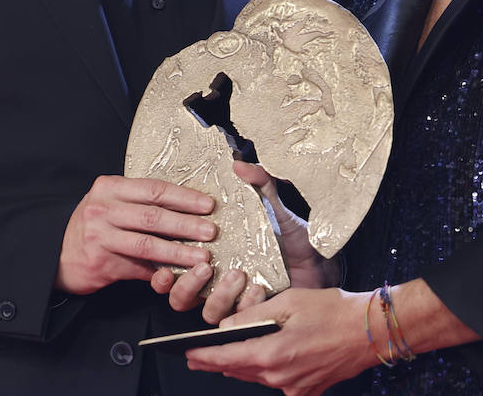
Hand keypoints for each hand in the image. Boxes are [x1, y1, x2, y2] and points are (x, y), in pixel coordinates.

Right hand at [55, 175, 215, 295]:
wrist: (56, 253)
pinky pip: (137, 268)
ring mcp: (100, 236)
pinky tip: (178, 274)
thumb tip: (188, 211)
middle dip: (186, 224)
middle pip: (153, 216)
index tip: (208, 205)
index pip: (154, 189)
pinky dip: (160, 272)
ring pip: (147, 244)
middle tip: (210, 231)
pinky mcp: (100, 262)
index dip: (184, 198)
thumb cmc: (93, 225)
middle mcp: (103, 209)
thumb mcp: (111, 204)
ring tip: (201, 256)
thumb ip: (140, 204)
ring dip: (178, 252)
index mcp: (110, 188)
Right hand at [151, 161, 334, 324]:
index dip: (162, 270)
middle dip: (186, 286)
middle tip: (205, 265)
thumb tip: (240, 164)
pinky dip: (246, 304)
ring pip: (206, 312)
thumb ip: (259, 183)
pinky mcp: (252, 315)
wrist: (320, 261)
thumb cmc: (292, 235)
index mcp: (211, 254)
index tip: (165, 265)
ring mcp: (233, 300)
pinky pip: (239, 319)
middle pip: (180, 297)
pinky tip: (259, 287)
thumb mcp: (274, 206)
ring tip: (237, 274)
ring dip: (217, 296)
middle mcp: (216, 281)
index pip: (173, 266)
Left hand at [185, 287, 375, 395]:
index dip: (202, 356)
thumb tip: (226, 326)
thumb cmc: (335, 311)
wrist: (372, 330)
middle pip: (238, 371)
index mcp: (273, 355)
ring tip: (223, 358)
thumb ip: (254, 316)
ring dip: (240, 367)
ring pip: (257, 378)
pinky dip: (266, 371)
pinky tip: (265, 360)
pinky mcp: (309, 389)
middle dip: (215, 363)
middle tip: (195, 358)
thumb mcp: (289, 303)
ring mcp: (296, 387)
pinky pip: (279, 383)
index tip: (186, 354)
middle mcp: (281, 378)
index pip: (225, 359)